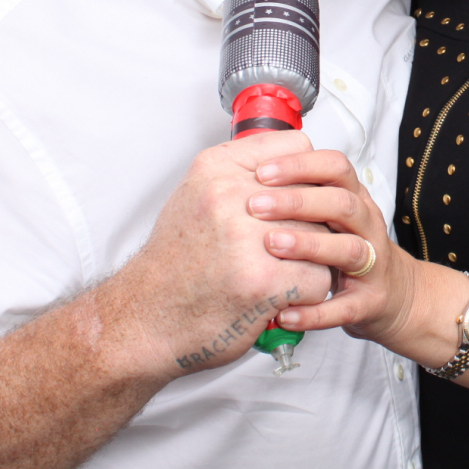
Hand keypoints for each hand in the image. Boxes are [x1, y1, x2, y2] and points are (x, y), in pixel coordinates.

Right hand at [106, 131, 334, 378]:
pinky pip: (319, 279)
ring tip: (280, 272)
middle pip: (314, 197)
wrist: (145, 319)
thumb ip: (241, 174)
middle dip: (311, 225)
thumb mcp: (196, 196)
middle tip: (288, 247)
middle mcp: (229, 197)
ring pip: (323, 238)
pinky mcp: (264, 280)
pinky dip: (305, 294)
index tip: (300, 197)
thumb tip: (292, 165)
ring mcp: (248, 238)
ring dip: (310, 261)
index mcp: (217, 169)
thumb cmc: (174, 265)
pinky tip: (278, 296)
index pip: (297, 148)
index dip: (306, 177)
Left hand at [249, 149, 418, 345]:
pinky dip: (314, 313)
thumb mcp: (331, 215)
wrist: (396, 296)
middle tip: (254, 206)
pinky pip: (344, 308)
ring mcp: (373, 266)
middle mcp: (368, 227)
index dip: (301, 166)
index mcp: (356, 199)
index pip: (336, 169)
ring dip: (309, 246)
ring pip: (349, 249)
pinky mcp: (371, 303)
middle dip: (297, 201)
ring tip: (271, 246)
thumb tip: (247, 170)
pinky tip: (283, 313)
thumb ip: (301, 194)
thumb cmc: (348, 249)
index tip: (261, 173)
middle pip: (343, 204)